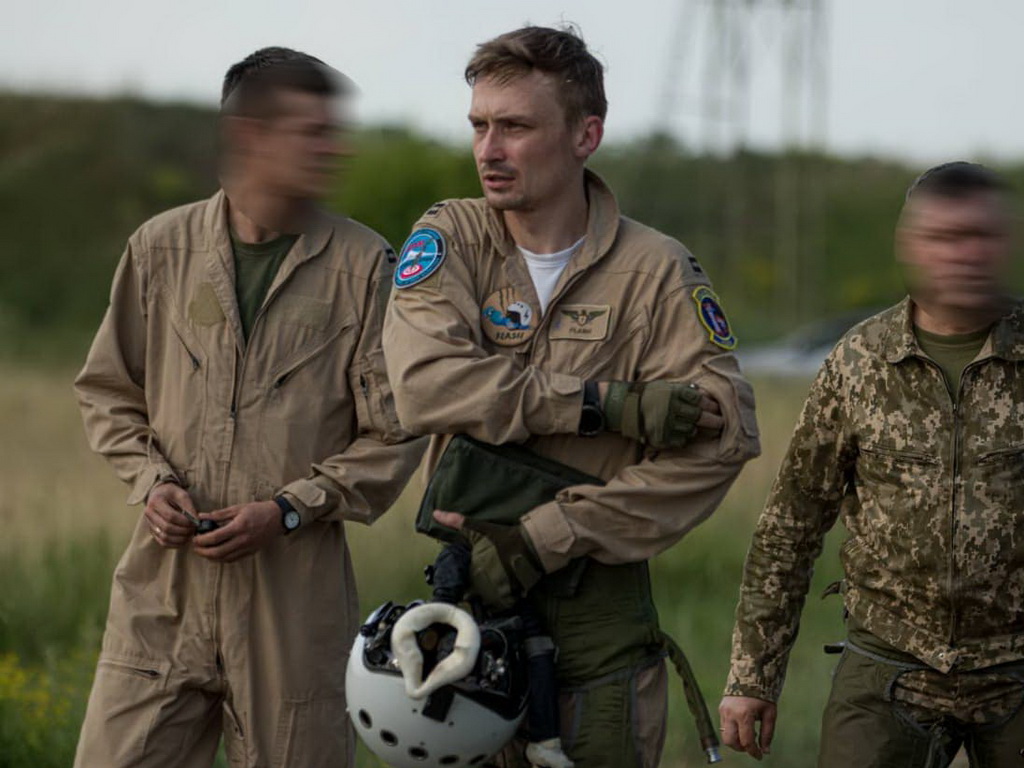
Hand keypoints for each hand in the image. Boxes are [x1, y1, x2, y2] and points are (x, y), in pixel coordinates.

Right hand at [144, 482, 198, 547]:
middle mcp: (149, 514)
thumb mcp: (182, 494)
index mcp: (155, 502)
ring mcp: (149, 524)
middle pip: (167, 528)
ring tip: (190, 535)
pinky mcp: (153, 531)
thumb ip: (189, 507)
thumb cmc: (172, 493)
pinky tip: (184, 540)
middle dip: (183, 531)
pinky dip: (174, 544)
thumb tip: (196, 521)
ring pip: (164, 537)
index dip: (185, 521)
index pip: (170, 516)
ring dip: (180, 539)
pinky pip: (162, 542)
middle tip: (194, 530)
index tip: (195, 522)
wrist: (160, 494)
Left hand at [193, 500, 281, 561]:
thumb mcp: (238, 508)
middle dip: (203, 552)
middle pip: (217, 552)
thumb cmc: (258, 510)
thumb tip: (201, 516)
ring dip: (211, 557)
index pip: (215, 538)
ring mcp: (247, 548)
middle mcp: (242, 540)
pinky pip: (232, 559)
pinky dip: (221, 558)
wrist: (277, 518)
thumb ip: (219, 514)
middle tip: (196, 547)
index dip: (201, 540)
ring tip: (204, 551)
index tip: (194, 538)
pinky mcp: (250, 552)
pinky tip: (216, 554)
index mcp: (238, 527)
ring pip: (224, 558)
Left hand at [432, 511, 543, 610]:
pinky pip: (498, 606)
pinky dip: (499, 601)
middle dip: (474, 589)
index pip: (459, 584)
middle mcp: (480, 586)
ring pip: (484, 602)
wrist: (530, 547)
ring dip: (486, 596)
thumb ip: (455, 522)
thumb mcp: (478, 529)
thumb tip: (435, 513)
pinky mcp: (509, 599)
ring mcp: (495, 594)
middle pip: (471, 595)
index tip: (470, 575)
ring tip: (493, 585)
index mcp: (471, 571)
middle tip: (483, 579)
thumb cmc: (502, 538)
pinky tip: (503, 590)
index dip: (463, 580)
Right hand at [601, 380, 722, 447]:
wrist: (624, 407)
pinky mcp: (661, 437)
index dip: (711, 404)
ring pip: (691, 430)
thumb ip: (684, 391)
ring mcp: (667, 424)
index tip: (717, 408)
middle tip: (721, 423)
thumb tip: (704, 395)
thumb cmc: (648, 394)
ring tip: (692, 426)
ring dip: (694, 428)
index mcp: (675, 394)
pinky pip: (680, 441)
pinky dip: (683, 438)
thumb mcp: (666, 386)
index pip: (700, 400)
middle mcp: (672, 409)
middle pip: (700, 416)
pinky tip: (679, 432)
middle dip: (714, 420)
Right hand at [718, 695, 776, 759]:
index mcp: (744, 715)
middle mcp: (731, 713)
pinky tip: (743, 725)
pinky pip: (724, 725)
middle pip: (730, 741)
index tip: (760, 756)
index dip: (753, 752)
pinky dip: (733, 731)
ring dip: (736, 740)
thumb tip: (765, 751)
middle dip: (741, 748)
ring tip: (748, 734)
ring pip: (725, 735)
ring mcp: (724, 710)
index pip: (746, 741)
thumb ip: (767, 734)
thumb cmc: (763, 694)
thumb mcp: (770, 713)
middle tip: (752, 746)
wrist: (750, 674)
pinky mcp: (721, 708)